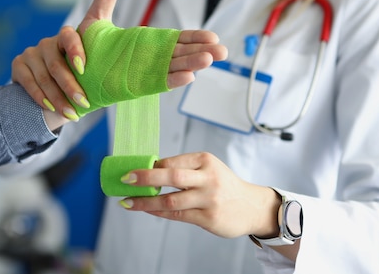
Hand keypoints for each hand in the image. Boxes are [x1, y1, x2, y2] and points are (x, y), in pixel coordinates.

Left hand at [11, 0, 227, 121]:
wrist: (70, 74)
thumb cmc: (85, 50)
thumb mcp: (96, 19)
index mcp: (146, 43)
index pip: (177, 39)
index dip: (195, 38)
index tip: (213, 37)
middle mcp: (149, 59)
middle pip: (181, 54)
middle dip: (202, 52)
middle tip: (222, 51)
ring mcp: (143, 73)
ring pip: (174, 68)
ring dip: (192, 65)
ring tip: (209, 60)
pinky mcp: (134, 86)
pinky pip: (156, 83)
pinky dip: (171, 80)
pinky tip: (188, 76)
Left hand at [117, 152, 280, 238]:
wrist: (253, 207)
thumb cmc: (224, 185)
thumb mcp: (208, 169)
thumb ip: (184, 170)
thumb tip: (150, 171)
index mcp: (205, 160)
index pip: (172, 161)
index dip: (150, 167)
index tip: (132, 171)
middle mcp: (208, 178)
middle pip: (171, 176)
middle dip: (145, 178)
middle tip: (126, 179)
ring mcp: (209, 199)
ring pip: (171, 200)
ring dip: (146, 202)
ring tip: (128, 202)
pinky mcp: (209, 218)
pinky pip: (178, 215)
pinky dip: (159, 213)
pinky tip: (147, 210)